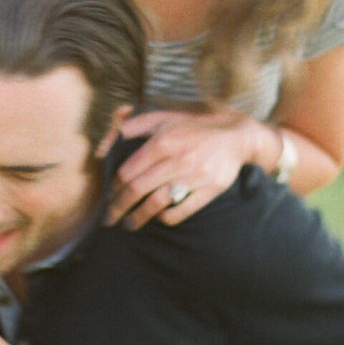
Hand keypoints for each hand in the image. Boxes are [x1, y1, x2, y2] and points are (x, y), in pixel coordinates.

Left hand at [105, 108, 265, 229]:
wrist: (236, 137)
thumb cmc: (193, 128)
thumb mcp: (163, 119)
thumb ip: (132, 127)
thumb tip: (107, 142)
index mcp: (163, 140)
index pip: (128, 170)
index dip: (113, 187)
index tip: (108, 196)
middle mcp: (178, 159)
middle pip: (138, 189)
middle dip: (118, 206)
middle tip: (109, 218)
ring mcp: (195, 176)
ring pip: (157, 202)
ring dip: (139, 217)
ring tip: (129, 225)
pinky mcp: (210, 190)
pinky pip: (182, 211)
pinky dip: (166, 218)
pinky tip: (158, 219)